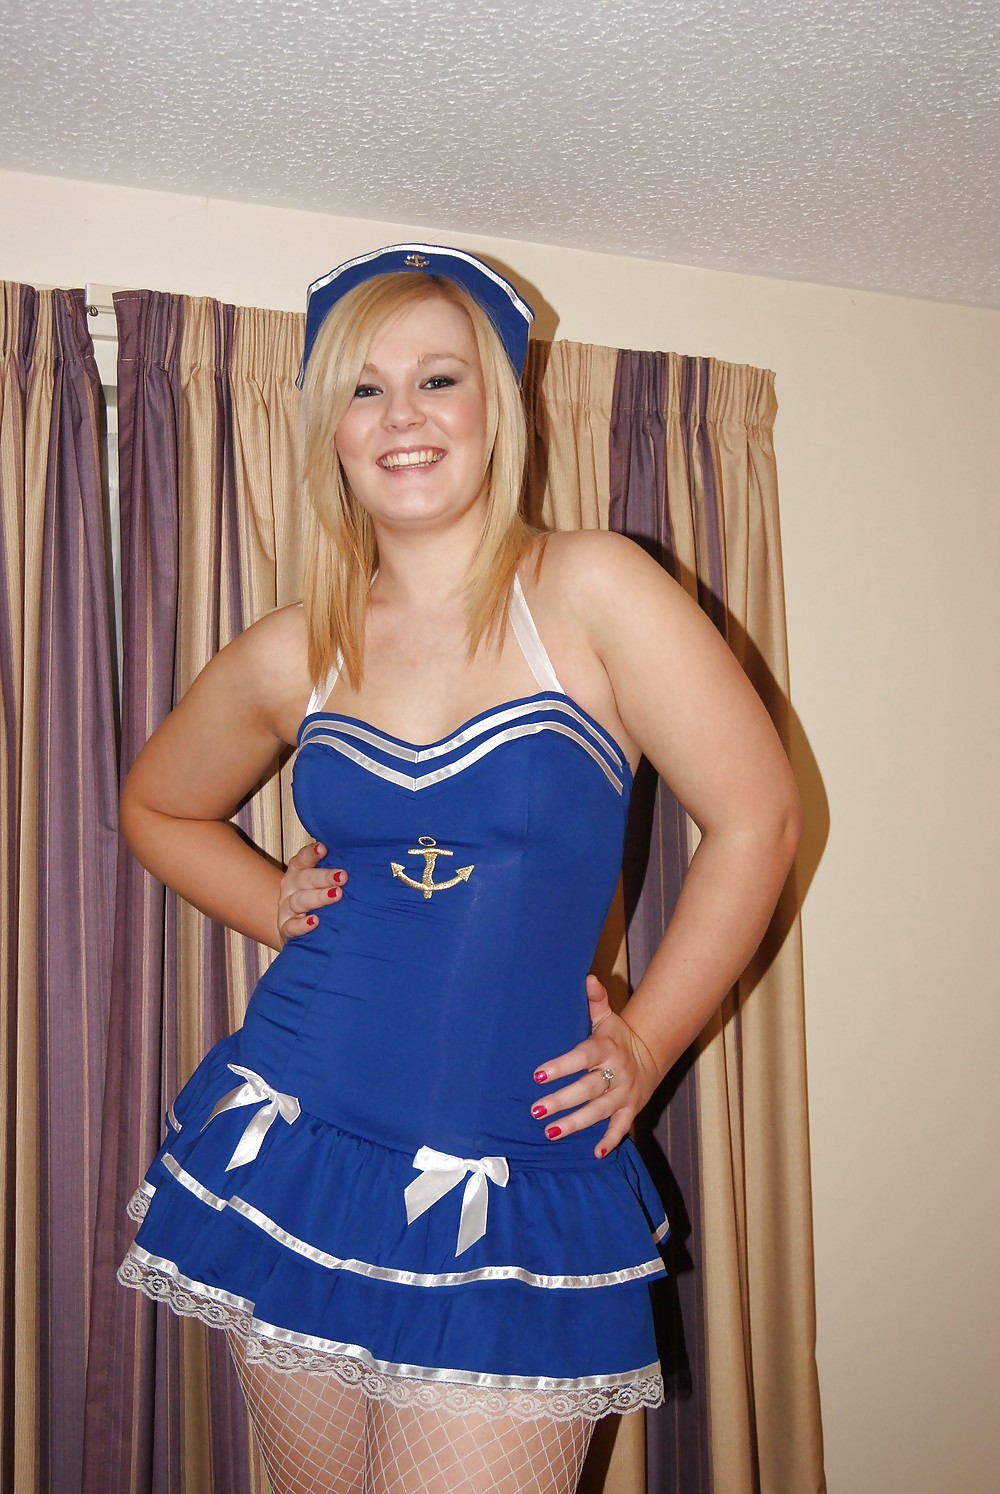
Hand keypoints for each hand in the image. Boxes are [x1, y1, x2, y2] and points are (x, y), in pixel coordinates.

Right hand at [277, 842, 347, 946]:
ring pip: (299, 900)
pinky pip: (291, 926)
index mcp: (299, 870)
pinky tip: (315, 921)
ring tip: (336, 895)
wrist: (300, 926)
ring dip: (318, 897)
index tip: (323, 848)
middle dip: (324, 877)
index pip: (303, 858)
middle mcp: (291, 886)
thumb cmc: (318, 896)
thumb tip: (368, 858)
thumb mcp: (324, 882)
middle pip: (305, 878)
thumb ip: (337, 871)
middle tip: (343, 876)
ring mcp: (286, 907)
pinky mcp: (286, 927)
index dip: (312, 853)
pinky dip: (302, 925)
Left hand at [531, 975, 660, 1158]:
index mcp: (606, 1048)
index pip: (582, 1057)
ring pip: (600, 1111)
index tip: (538, 1074)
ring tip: (550, 1133)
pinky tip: (595, 1153)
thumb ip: (594, 1000)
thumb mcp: (607, 1017)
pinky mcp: (631, 1109)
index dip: (561, 1066)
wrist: (650, 1053)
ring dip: (576, 1123)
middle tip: (536, 1110)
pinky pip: (622, 1127)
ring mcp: (624, 1093)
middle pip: (588, 1088)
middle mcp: (616, 1072)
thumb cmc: (616, 1036)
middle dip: (562, 1100)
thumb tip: (587, 978)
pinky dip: (611, 1141)